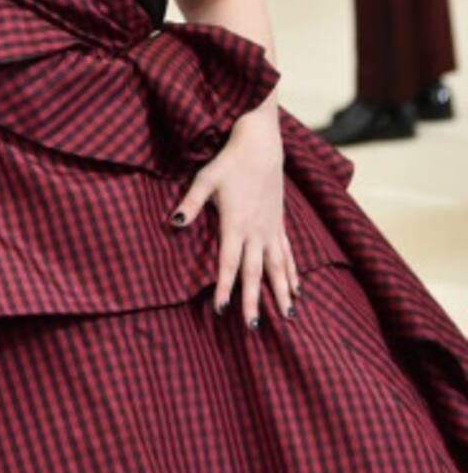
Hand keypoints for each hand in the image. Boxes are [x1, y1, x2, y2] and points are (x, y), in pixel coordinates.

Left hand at [170, 119, 299, 327]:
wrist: (261, 146)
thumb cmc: (229, 162)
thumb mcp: (205, 179)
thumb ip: (190, 202)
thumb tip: (173, 222)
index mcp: (236, 224)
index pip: (229, 263)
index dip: (225, 287)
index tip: (222, 309)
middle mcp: (256, 231)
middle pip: (255, 272)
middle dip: (253, 300)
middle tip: (254, 327)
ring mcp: (271, 229)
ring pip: (278, 267)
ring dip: (281, 292)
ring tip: (287, 317)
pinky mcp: (279, 223)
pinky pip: (288, 254)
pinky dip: (293, 273)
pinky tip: (298, 290)